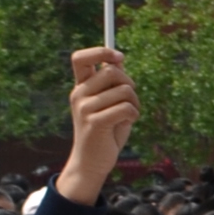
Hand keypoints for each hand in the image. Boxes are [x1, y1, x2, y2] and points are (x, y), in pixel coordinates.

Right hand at [59, 48, 137, 203]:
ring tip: (126, 117)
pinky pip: (126, 108)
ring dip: (135, 103)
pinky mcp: (94, 122)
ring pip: (124, 90)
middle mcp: (79, 94)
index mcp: (81, 87)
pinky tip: (126, 124)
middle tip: (130, 102)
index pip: (80, 58)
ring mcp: (84, 108)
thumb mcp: (109, 104)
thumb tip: (119, 62)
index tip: (119, 58)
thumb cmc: (105, 132)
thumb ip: (113, 85)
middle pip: (113, 72)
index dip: (101, 51)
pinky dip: (134, 115)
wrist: (92, 162)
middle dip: (130, 85)